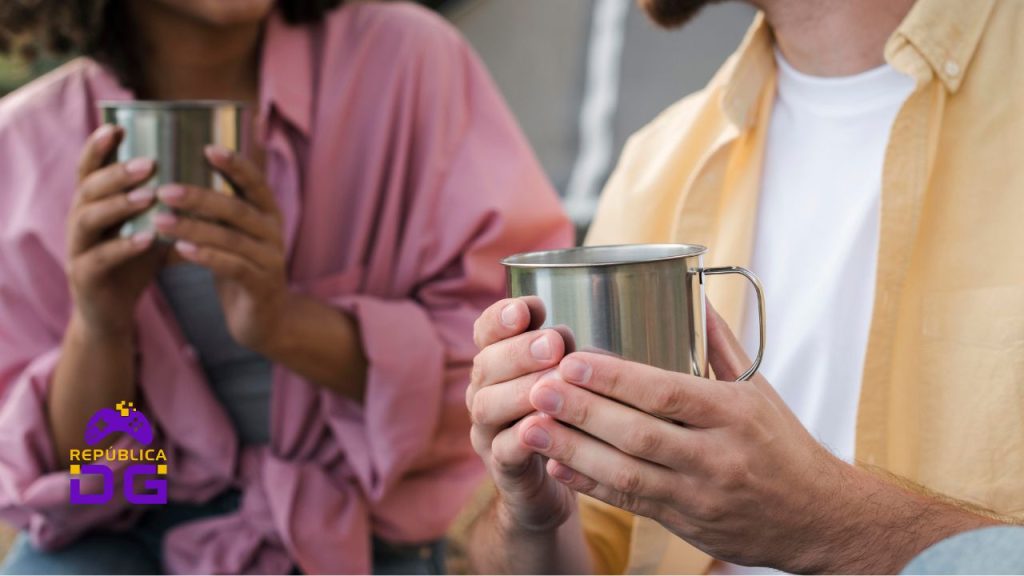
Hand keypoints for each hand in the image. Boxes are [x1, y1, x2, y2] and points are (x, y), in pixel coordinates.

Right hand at [68, 124, 163, 338]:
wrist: (111, 313)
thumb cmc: (134, 263)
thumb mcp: (150, 226)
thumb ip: (168, 203)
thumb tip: (210, 174)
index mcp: (93, 204)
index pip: (89, 168)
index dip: (98, 147)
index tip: (118, 126)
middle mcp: (79, 220)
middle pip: (88, 188)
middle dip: (117, 173)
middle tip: (149, 164)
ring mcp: (78, 248)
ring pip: (88, 218)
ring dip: (119, 204)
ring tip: (149, 195)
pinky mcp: (85, 276)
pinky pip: (100, 258)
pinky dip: (123, 247)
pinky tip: (147, 238)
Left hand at [153, 145, 287, 353]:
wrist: (265, 320)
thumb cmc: (239, 269)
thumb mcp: (232, 235)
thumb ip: (216, 211)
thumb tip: (173, 176)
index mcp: (268, 214)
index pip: (255, 182)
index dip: (235, 165)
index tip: (207, 148)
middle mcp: (273, 232)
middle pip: (237, 208)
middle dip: (200, 197)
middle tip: (164, 189)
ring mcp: (271, 260)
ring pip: (231, 238)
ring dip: (194, 227)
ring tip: (160, 219)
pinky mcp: (262, 286)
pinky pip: (233, 266)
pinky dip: (207, 256)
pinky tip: (180, 250)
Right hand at [468, 297, 576, 533]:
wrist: (551, 485)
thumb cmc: (560, 418)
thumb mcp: (562, 376)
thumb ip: (558, 353)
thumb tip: (560, 332)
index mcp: (496, 365)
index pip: (485, 332)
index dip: (501, 317)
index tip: (528, 308)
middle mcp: (484, 394)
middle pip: (485, 364)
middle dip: (519, 350)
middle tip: (554, 343)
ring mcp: (488, 433)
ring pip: (489, 406)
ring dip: (521, 390)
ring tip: (553, 382)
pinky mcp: (503, 469)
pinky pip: (505, 451)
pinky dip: (524, 437)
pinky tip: (547, 424)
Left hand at [517, 306, 860, 571]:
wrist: (818, 519)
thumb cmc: (783, 444)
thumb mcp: (758, 389)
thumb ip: (718, 344)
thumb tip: (690, 291)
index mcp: (733, 414)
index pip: (666, 393)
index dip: (615, 379)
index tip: (573, 360)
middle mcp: (716, 456)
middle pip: (639, 433)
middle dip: (583, 412)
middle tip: (538, 389)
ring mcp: (699, 495)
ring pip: (626, 474)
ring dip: (573, 451)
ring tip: (530, 427)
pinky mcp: (685, 523)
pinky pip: (630, 504)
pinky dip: (589, 485)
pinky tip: (555, 464)